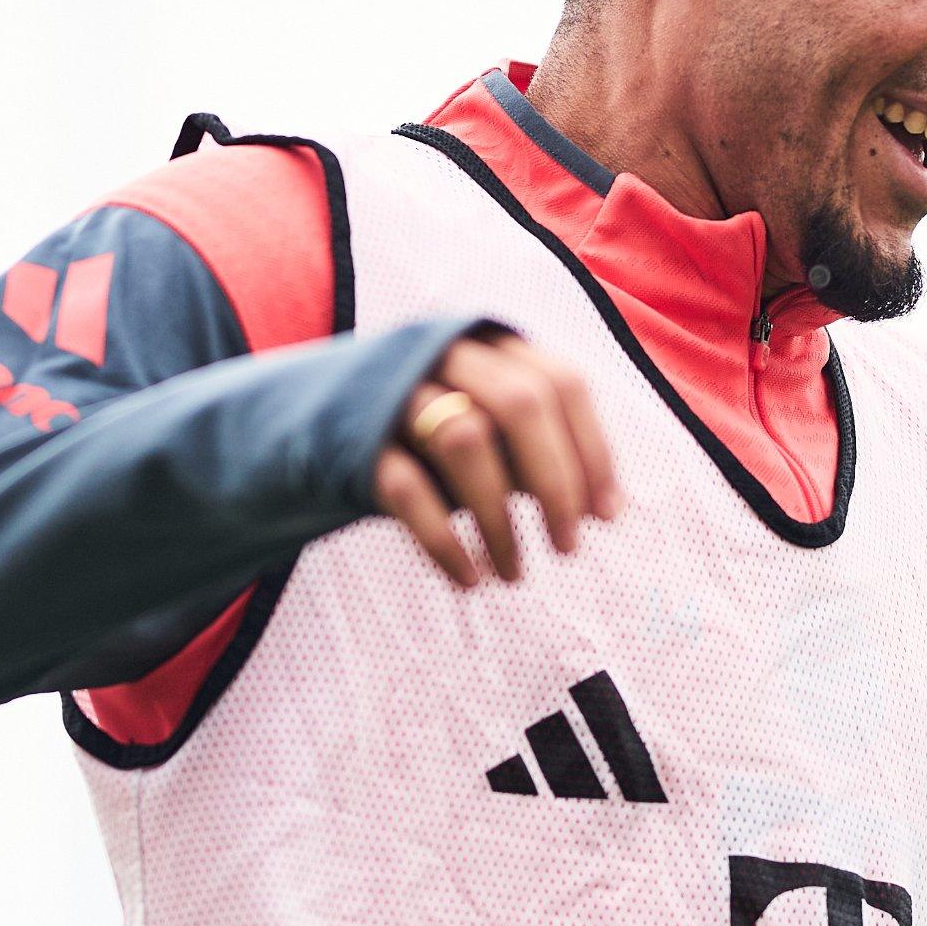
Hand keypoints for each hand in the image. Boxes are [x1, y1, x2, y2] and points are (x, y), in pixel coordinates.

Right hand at [374, 332, 620, 586]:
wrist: (319, 428)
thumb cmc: (431, 438)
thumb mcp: (491, 433)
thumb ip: (541, 454)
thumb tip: (605, 509)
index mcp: (492, 347)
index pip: (563, 382)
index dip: (592, 450)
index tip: (606, 517)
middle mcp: (447, 354)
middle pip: (520, 402)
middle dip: (555, 481)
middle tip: (568, 547)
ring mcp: (397, 390)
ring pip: (464, 440)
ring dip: (498, 518)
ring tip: (513, 574)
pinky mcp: (356, 438)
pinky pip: (406, 486)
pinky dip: (444, 540)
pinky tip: (468, 578)